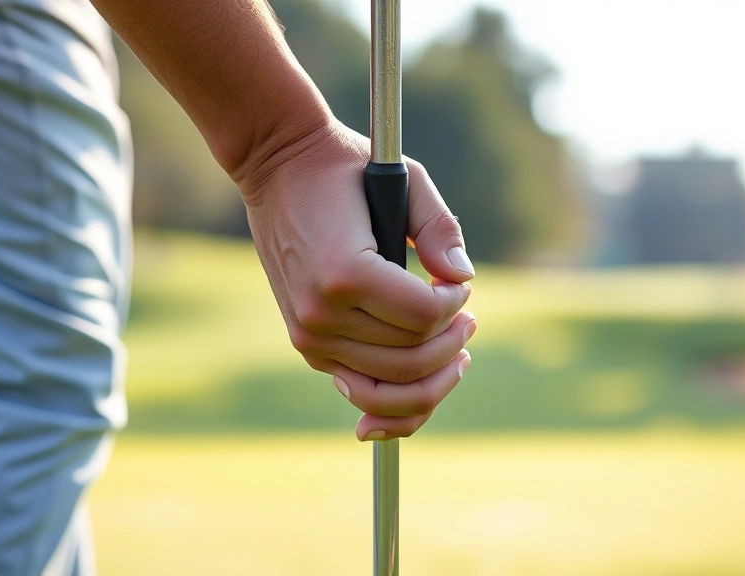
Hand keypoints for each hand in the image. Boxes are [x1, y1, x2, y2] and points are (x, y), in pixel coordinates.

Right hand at [239, 121, 476, 440]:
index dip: (455, 304)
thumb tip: (463, 277)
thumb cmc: (343, 167)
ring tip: (458, 354)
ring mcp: (309, 334)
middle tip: (468, 319)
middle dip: (452, 341)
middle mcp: (322, 312)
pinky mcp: (307, 343)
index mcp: (345, 273)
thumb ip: (440, 227)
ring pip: (389, 386)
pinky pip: (360, 390)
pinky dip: (396, 402)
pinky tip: (425, 389)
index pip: (424, 317)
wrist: (275, 167)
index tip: (458, 283)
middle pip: (411, 358)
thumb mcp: (404, 177)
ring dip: (433, 376)